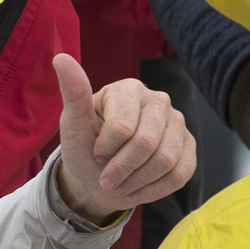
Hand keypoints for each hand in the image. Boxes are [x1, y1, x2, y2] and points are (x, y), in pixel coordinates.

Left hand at [51, 53, 194, 224]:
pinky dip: (154, 189)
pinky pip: (180, 174)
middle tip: (106, 178)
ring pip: (165, 161)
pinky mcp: (189, 147)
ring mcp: (177, 123)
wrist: (99, 177)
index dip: (105, 149)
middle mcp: (158, 100)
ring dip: (136, 181)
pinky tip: (137, 189)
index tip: (95, 153)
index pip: (123, 127)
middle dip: (121, 170)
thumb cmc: (85, 147)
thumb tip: (61, 58)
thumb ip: (72, 94)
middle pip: (146, 144)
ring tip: (120, 183)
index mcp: (129, 89)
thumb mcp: (72, 124)